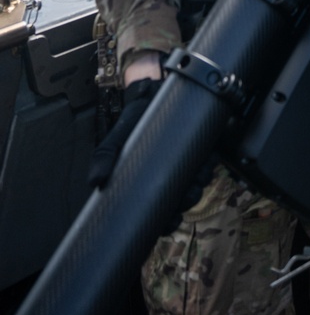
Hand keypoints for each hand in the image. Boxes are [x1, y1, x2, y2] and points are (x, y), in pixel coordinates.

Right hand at [89, 74, 214, 229]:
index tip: (169, 224)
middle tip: (183, 200)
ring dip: (198, 186)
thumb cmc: (134, 119)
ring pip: (198, 184)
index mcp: (151, 180)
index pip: (161, 210)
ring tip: (194, 183)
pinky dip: (208, 166)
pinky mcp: (203, 145)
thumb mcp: (117, 138)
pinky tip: (204, 165)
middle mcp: (171, 173)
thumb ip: (105, 157)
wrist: (153, 90)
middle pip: (182, 200)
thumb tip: (95, 181)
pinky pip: (210, 162)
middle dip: (185, 203)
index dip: (166, 221)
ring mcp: (188, 160)